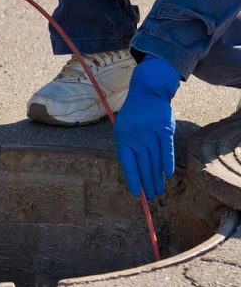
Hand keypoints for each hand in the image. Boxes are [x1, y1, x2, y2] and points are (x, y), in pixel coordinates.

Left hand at [114, 54, 180, 198]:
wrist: (147, 93)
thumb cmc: (135, 115)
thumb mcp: (124, 129)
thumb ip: (128, 148)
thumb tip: (134, 173)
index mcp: (123, 138)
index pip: (127, 163)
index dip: (132, 179)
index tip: (136, 194)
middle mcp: (137, 137)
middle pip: (143, 165)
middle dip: (147, 182)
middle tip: (151, 197)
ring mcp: (151, 133)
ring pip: (154, 160)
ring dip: (157, 177)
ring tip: (158, 191)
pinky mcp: (164, 130)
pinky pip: (166, 149)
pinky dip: (167, 161)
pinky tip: (167, 174)